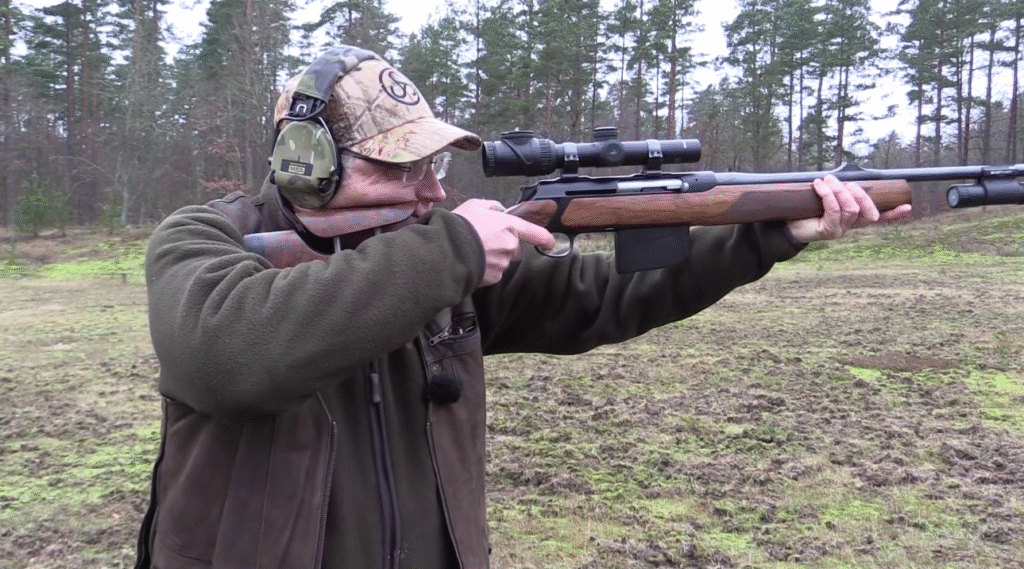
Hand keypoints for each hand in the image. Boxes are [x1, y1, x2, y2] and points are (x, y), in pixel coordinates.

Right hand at [452, 199, 555, 286]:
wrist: (445, 249)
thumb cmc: (459, 225)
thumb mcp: (475, 205)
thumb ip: (493, 207)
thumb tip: (499, 211)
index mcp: (509, 226)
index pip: (536, 233)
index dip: (544, 237)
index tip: (550, 241)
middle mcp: (510, 246)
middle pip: (513, 247)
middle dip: (502, 244)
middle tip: (482, 240)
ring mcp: (503, 263)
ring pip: (502, 260)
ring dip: (492, 257)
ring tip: (473, 250)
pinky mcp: (493, 278)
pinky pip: (493, 272)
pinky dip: (484, 268)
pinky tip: (471, 261)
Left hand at [787, 175, 912, 242]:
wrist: (785, 226)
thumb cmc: (804, 209)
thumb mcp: (822, 198)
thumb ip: (835, 190)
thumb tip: (838, 175)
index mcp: (853, 218)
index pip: (879, 218)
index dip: (893, 214)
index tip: (907, 207)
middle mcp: (850, 226)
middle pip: (867, 211)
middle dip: (858, 193)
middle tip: (843, 182)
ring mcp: (840, 230)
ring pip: (851, 208)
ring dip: (840, 190)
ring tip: (827, 180)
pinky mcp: (828, 231)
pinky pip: (834, 209)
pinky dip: (828, 194)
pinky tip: (819, 185)